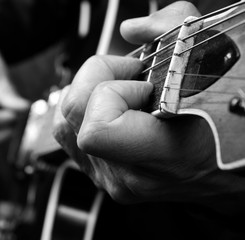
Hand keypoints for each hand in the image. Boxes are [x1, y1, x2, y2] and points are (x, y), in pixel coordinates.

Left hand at [54, 1, 244, 214]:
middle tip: (136, 78)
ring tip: (128, 95)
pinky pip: (71, 137)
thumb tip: (132, 29)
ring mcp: (116, 179)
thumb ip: (174, 28)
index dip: (111, 91)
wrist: (241, 161)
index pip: (95, 129)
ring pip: (65, 125)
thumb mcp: (219, 59)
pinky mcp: (106, 177)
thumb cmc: (237, 116)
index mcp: (164, 155)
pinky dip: (87, 113)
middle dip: (99, 80)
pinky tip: (118, 109)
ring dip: (90, 96)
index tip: (143, 82)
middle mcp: (132, 174)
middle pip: (72, 114)